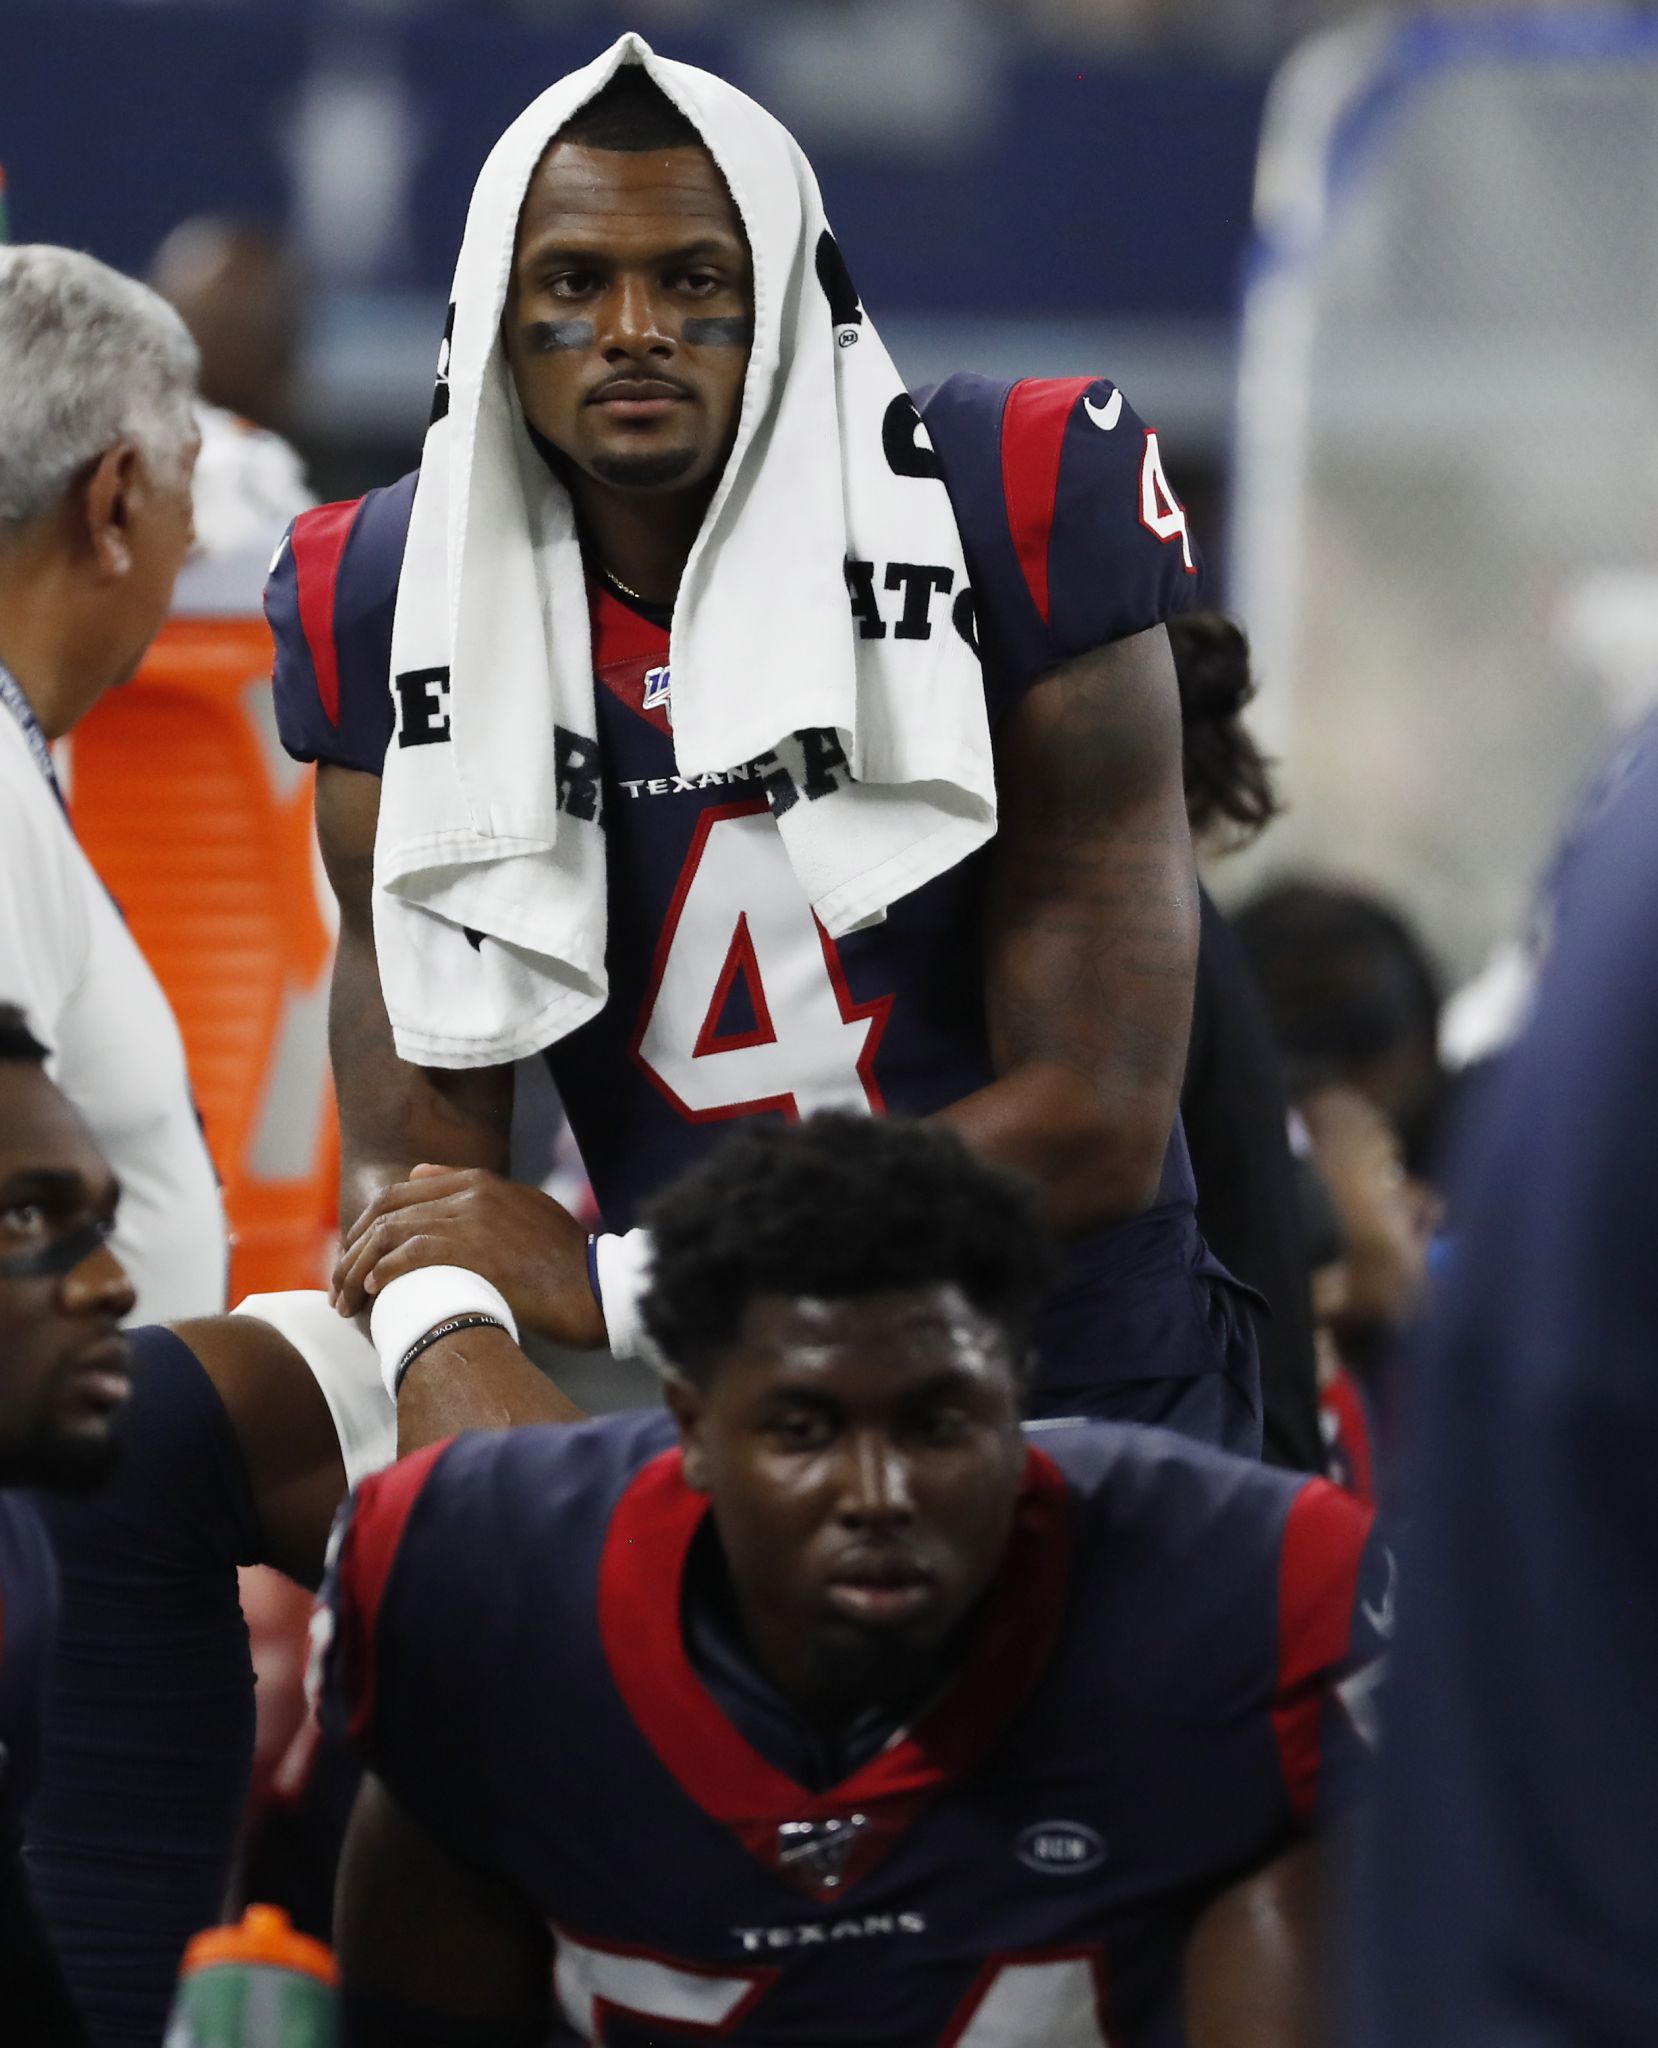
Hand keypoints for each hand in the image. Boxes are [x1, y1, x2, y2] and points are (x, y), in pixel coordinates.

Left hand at [331, 1166, 606, 1349]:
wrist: (596, 1287)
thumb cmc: (562, 1260)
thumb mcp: (523, 1208)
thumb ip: (474, 1192)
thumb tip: (419, 1175)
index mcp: (480, 1181)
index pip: (400, 1193)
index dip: (367, 1227)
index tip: (355, 1259)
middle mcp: (471, 1194)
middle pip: (386, 1212)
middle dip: (352, 1249)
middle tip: (340, 1287)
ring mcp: (471, 1221)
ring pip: (391, 1235)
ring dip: (358, 1269)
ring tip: (347, 1302)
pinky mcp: (474, 1252)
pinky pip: (410, 1255)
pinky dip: (384, 1272)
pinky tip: (373, 1292)